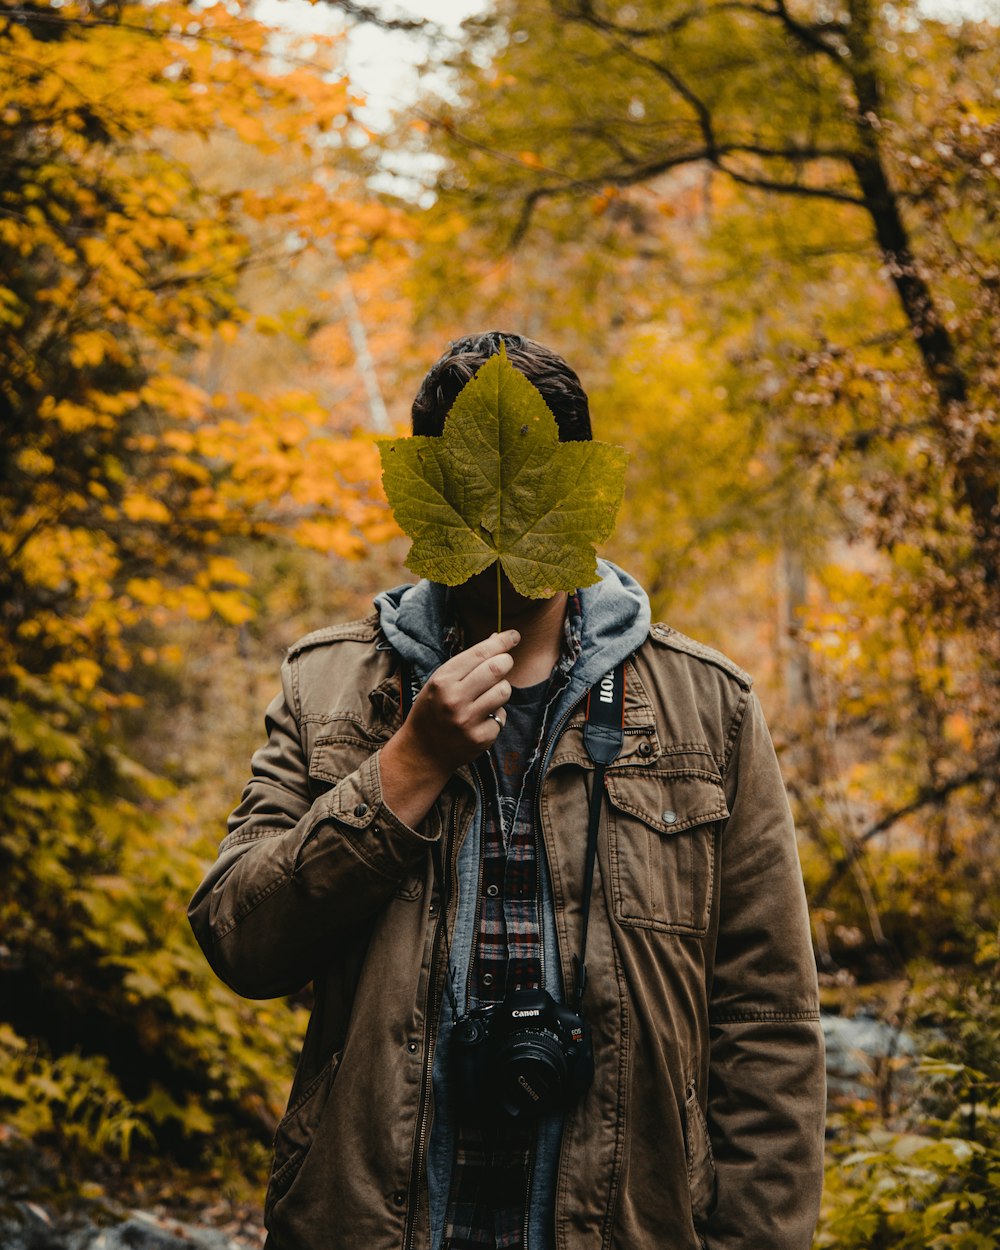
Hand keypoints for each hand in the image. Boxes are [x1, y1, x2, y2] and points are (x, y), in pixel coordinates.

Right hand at [380, 630, 518, 826]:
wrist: (422, 752)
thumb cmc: (432, 711)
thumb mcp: (439, 682)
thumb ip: (467, 664)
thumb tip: (498, 640)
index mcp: (442, 681)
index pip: (479, 654)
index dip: (501, 642)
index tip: (514, 636)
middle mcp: (454, 699)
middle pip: (497, 669)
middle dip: (506, 662)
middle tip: (504, 664)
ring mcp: (468, 720)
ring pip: (504, 691)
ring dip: (501, 689)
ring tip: (487, 696)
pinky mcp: (481, 738)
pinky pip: (502, 716)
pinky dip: (496, 715)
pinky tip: (480, 720)